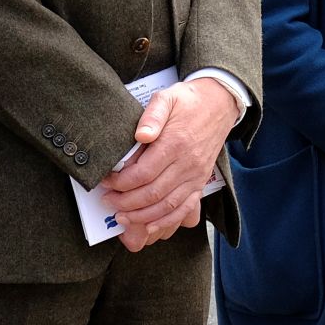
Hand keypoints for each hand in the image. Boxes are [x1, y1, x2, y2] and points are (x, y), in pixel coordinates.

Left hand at [98, 77, 239, 251]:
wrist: (219, 104)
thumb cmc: (188, 102)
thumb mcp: (167, 98)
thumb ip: (152, 115)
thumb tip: (141, 135)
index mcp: (175, 143)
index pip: (143, 172)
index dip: (120, 182)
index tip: (105, 181)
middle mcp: (187, 164)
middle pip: (152, 193)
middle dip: (125, 202)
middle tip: (107, 200)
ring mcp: (195, 176)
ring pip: (167, 206)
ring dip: (142, 216)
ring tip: (121, 216)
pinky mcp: (200, 183)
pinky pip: (184, 209)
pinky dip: (166, 222)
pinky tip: (149, 227)